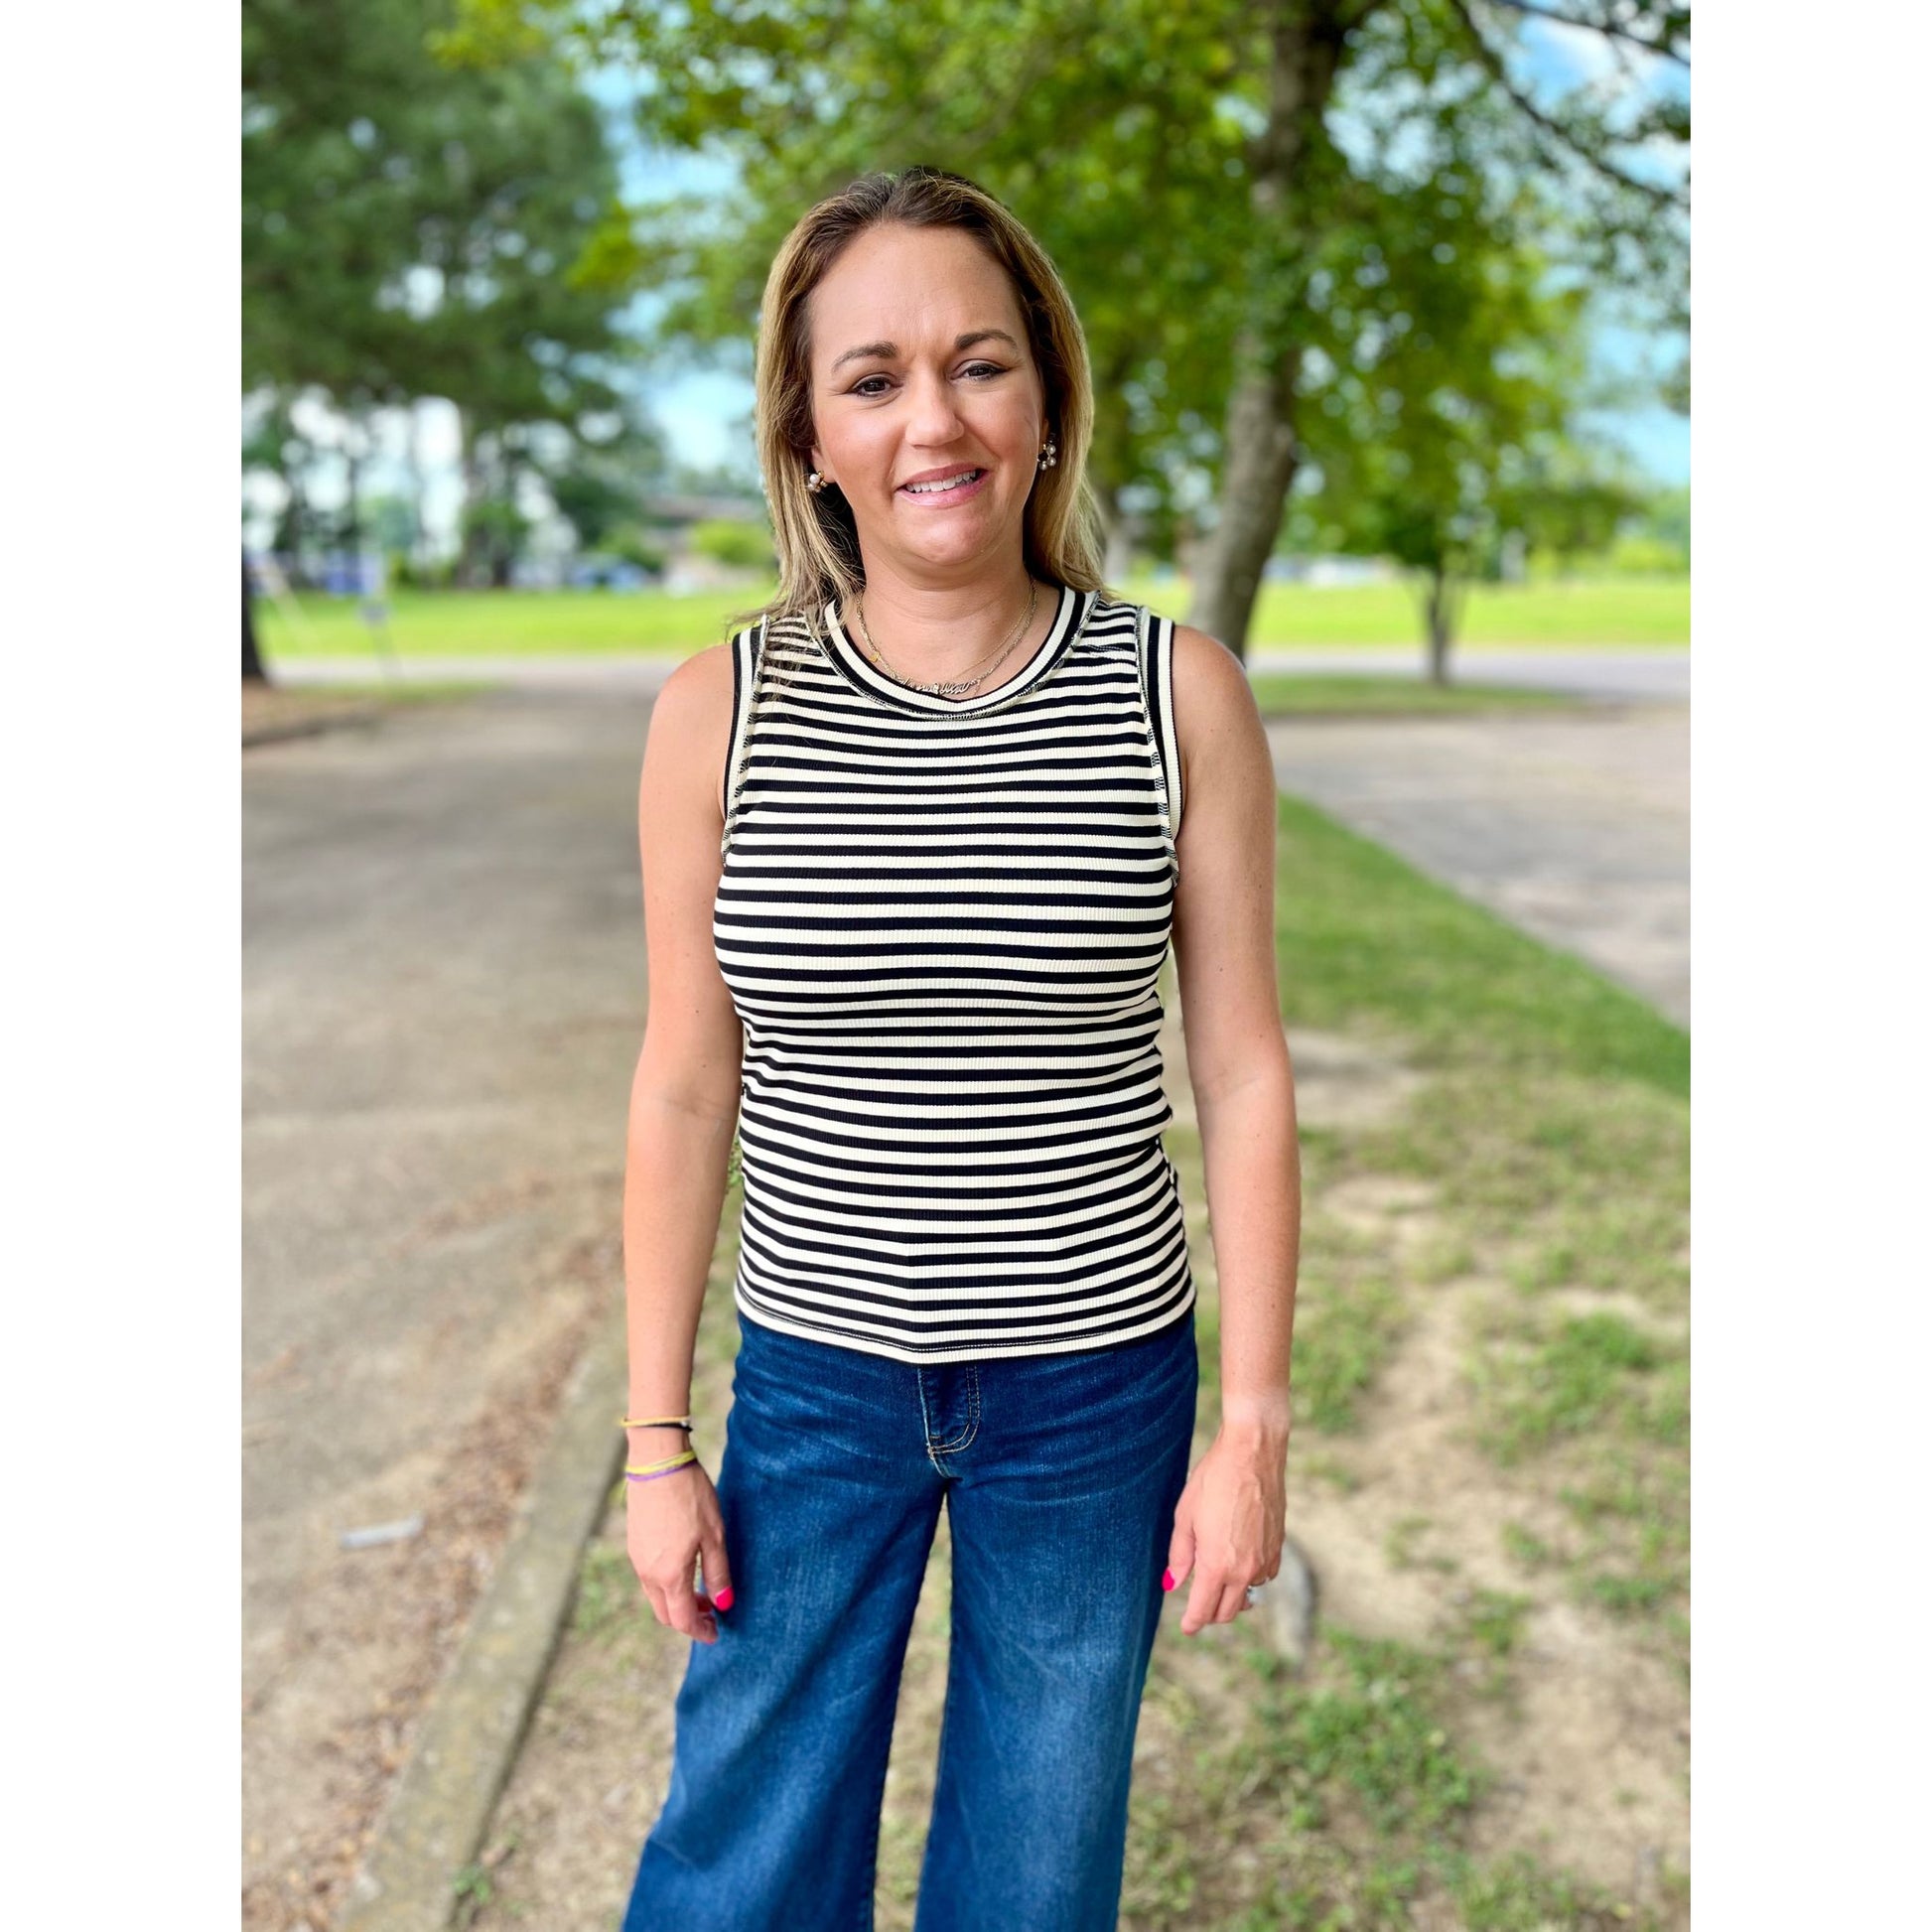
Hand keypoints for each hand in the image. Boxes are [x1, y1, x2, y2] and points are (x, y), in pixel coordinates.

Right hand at [627, 1459, 734, 1643]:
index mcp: (670, 1575)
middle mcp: (648, 1573)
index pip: (682, 1619)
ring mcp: (637, 1558)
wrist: (658, 1463)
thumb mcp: (714, 1535)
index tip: (715, 1633)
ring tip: (701, 1590)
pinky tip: (683, 1568)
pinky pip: (648, 1578)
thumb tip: (724, 1604)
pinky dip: (666, 1585)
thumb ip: (718, 1573)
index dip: (700, 1631)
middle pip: (665, 1613)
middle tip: (712, 1612)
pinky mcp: (634, 1543)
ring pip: (655, 1596)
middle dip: (688, 1619)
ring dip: (676, 1602)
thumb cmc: (691, 1497)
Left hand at [1164, 1427, 1286, 1636]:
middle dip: (1211, 1614)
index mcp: (1218, 1566)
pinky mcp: (1278, 1548)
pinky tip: (1239, 1563)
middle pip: (1229, 1611)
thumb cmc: (1213, 1480)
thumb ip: (1180, 1556)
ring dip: (1232, 1597)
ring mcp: (1265, 1560)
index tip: (1186, 1628)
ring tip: (1217, 1582)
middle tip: (1197, 1606)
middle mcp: (1245, 1570)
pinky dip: (1251, 1579)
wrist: (1253, 1454)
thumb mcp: (1185, 1517)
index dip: (1192, 1623)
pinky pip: (1264, 1577)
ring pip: (1248, 1595)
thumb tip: (1172, 1585)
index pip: (1204, 1610)